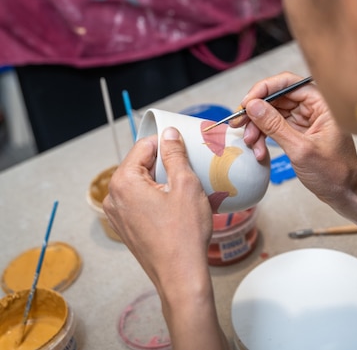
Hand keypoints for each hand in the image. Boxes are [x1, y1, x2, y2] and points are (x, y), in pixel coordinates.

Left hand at [103, 128, 212, 292]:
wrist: (181, 276)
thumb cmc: (184, 234)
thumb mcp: (186, 185)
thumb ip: (175, 155)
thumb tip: (169, 134)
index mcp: (123, 182)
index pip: (144, 146)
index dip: (167, 144)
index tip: (185, 150)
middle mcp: (113, 197)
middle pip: (141, 165)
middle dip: (165, 165)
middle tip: (190, 172)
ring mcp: (118, 215)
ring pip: (142, 184)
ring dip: (163, 182)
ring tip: (186, 192)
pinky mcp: (127, 228)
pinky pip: (141, 201)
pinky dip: (158, 198)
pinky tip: (178, 208)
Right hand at [232, 72, 356, 213]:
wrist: (347, 195)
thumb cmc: (335, 173)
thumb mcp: (301, 149)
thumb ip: (275, 126)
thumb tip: (253, 105)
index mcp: (322, 104)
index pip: (289, 83)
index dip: (264, 89)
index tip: (247, 103)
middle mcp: (313, 109)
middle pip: (277, 98)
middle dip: (257, 112)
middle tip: (239, 124)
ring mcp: (306, 122)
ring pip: (273, 115)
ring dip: (258, 128)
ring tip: (251, 145)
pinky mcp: (299, 135)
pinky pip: (276, 129)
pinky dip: (265, 139)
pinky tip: (260, 152)